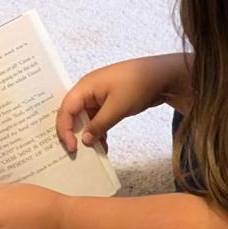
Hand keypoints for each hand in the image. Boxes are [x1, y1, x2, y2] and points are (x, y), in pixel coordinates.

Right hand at [57, 54, 188, 153]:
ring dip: (88, 134)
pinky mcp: (109, 102)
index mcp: (85, 87)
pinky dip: (99, 131)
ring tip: (92, 152)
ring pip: (86, 118)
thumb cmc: (138, 85)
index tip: (72, 147)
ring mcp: (98, 96)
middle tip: (76, 152)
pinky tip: (103, 144)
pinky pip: (97, 118)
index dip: (64, 129)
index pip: (66, 110)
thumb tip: (85, 141)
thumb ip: (99, 125)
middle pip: (72, 114)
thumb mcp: (118, 107)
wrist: (163, 75)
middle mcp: (88, 91)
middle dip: (73, 133)